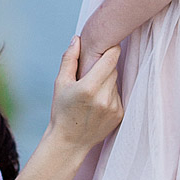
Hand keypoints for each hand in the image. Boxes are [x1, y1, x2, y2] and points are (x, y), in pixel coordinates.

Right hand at [49, 36, 122, 151]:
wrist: (69, 141)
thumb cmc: (62, 110)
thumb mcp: (60, 83)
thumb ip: (70, 59)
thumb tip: (77, 38)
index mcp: (89, 87)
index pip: (111, 59)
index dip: (111, 48)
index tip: (110, 43)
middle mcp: (104, 97)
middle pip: (113, 69)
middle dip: (104, 67)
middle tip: (91, 73)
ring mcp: (114, 107)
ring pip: (115, 82)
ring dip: (106, 82)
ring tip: (91, 93)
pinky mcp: (119, 115)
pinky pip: (117, 95)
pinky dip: (109, 95)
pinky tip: (96, 104)